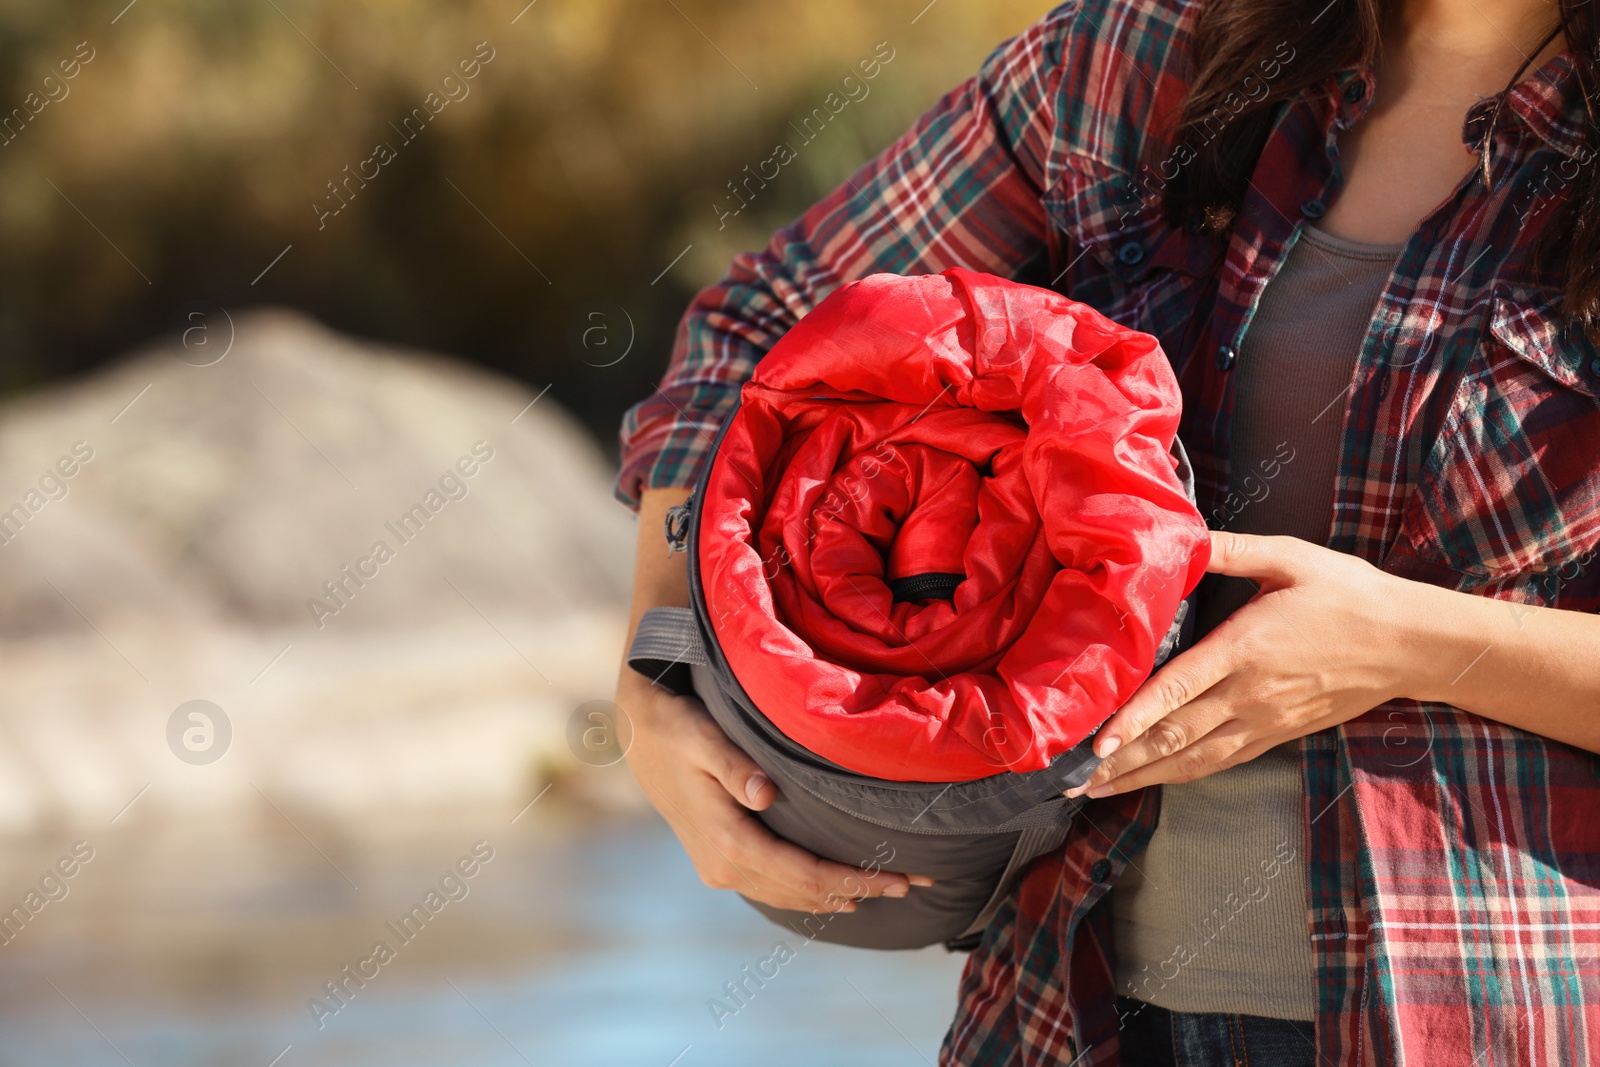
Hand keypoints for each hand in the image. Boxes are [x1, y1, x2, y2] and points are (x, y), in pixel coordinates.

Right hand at [615, 667, 931, 911]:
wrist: (636, 734)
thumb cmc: (676, 726)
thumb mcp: (703, 736)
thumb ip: (735, 765)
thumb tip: (764, 793)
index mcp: (726, 841)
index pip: (804, 874)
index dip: (853, 880)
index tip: (897, 879)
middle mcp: (723, 866)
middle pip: (803, 892)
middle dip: (860, 889)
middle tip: (913, 884)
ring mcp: (719, 869)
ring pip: (789, 895)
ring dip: (839, 895)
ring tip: (886, 891)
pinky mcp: (719, 861)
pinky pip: (774, 886)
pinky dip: (810, 892)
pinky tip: (836, 892)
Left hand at [1066, 531, 1414, 798]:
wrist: (1411, 643)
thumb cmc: (1348, 593)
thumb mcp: (1290, 556)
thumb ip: (1229, 548)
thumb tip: (1178, 534)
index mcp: (1245, 647)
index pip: (1179, 689)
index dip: (1136, 719)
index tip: (1100, 743)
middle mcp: (1250, 693)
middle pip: (1176, 736)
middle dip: (1122, 762)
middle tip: (1073, 781)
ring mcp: (1264, 721)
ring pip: (1194, 759)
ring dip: (1143, 777)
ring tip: (1097, 791)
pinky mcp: (1277, 735)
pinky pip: (1220, 761)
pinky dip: (1180, 774)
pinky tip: (1152, 779)